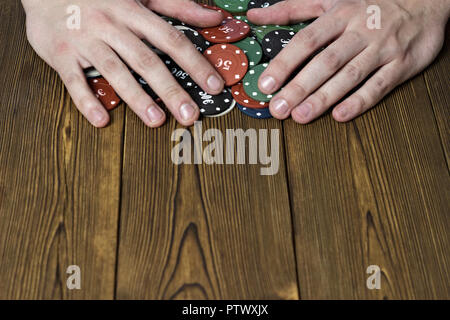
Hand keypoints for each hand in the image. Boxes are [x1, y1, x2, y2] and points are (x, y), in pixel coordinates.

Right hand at [22, 0, 224, 126]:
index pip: (172, 40)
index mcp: (134, 12)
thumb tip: (214, 17)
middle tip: (189, 115)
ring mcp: (86, 40)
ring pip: (114, 71)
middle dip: (170, 90)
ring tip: (156, 120)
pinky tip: (101, 120)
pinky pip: (73, 80)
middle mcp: (112, 25)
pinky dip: (86, 100)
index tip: (214, 86)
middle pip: (146, 60)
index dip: (195, 64)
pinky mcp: (61, 53)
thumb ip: (178, 6)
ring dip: (136, 97)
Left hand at [248, 0, 448, 122]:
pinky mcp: (402, 64)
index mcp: (340, 14)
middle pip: (326, 62)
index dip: (284, 64)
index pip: (306, 41)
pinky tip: (341, 115)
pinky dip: (360, 101)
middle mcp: (360, 32)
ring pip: (350, 76)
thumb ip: (291, 8)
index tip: (266, 85)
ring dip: (324, 98)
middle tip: (280, 108)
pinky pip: (380, 85)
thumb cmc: (369, 2)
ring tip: (302, 116)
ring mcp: (382, 49)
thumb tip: (256, 16)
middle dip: (300, 87)